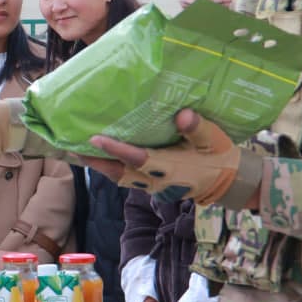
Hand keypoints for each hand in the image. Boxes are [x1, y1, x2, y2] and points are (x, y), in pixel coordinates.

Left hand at [82, 109, 257, 206]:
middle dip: (96, 161)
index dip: (114, 148)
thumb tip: (183, 115)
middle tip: (72, 148)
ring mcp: (152, 186)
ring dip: (101, 166)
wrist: (228, 182)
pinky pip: (127, 178)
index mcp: (168, 167)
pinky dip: (113, 168)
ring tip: (80, 152)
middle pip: (118, 172)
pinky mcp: (153, 186)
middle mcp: (155, 180)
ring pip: (119, 177)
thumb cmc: (219, 157)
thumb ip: (198, 128)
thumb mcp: (213, 140)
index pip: (135, 158)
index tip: (94, 138)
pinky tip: (103, 156)